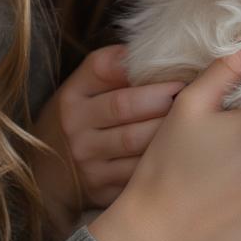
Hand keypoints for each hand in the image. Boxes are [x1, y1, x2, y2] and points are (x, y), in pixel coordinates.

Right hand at [30, 44, 183, 231]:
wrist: (46, 174)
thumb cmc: (79, 118)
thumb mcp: (82, 86)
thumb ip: (111, 66)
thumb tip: (152, 49)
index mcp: (72, 97)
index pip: (109, 74)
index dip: (145, 73)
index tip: (177, 76)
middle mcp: (76, 129)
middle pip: (126, 109)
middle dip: (163, 100)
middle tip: (193, 96)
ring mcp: (87, 163)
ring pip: (136, 145)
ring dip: (168, 131)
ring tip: (193, 121)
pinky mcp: (100, 191)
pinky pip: (138, 175)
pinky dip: (162, 164)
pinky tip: (181, 154)